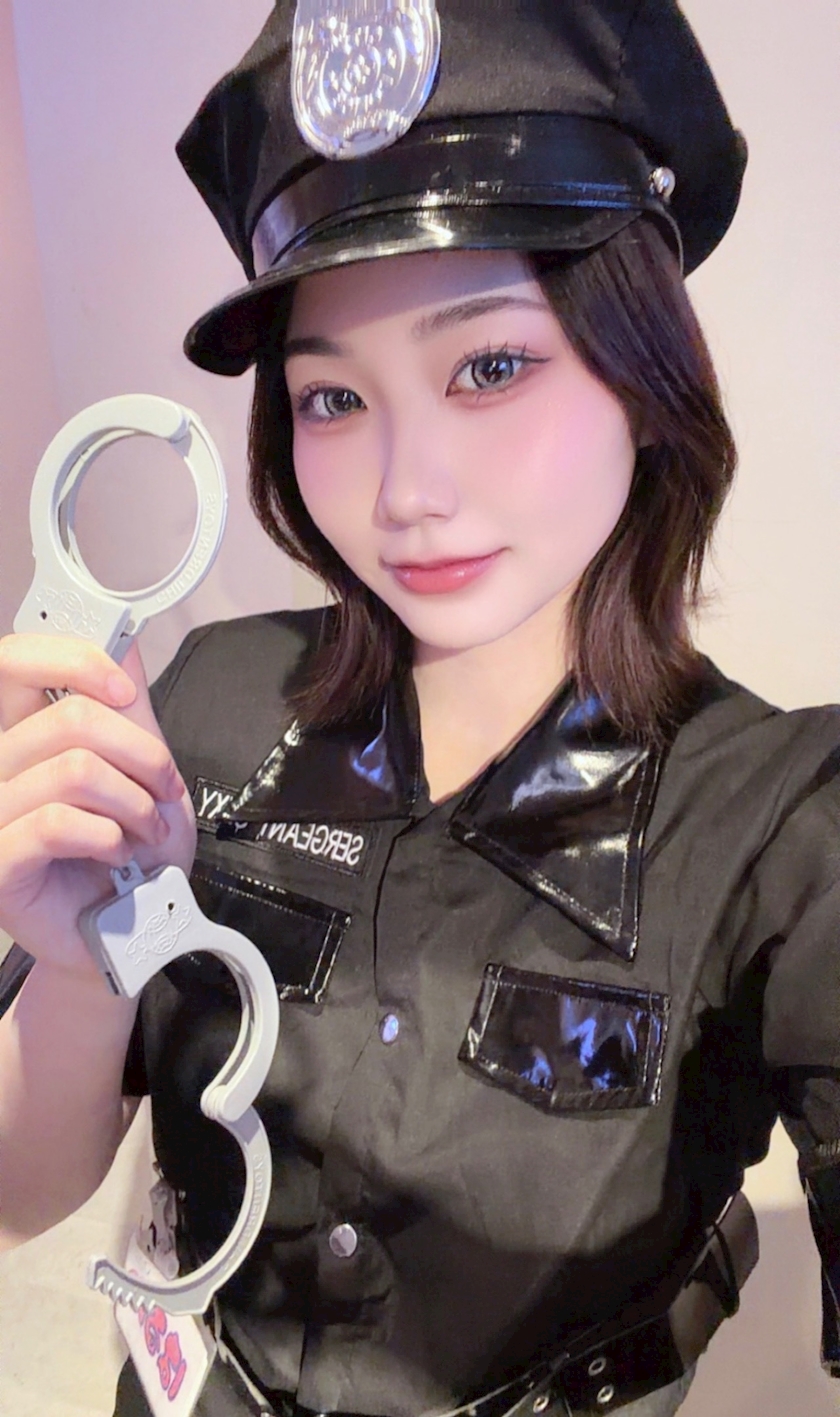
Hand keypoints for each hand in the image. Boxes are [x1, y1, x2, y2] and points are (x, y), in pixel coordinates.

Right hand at [0, 634, 195, 982]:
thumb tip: (121, 636)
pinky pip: (56, 823)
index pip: (14, 662)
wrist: (134, 934)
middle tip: (162, 788)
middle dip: (141, 754)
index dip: (74, 660)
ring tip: (145, 831)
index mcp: (22, 735)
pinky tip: (116, 856)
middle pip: (69, 717)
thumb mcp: (145, 771)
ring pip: (73, 770)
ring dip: (135, 804)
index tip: (122, 691)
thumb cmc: (132, 857)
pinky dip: (108, 837)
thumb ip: (128, 706)